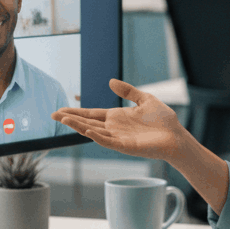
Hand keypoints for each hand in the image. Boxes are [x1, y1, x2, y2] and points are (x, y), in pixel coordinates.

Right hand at [52, 78, 190, 162]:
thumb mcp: (145, 99)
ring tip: (63, 119)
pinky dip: (96, 136)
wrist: (176, 136)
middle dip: (70, 118)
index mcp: (117, 117)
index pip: (92, 114)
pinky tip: (85, 131)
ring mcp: (118, 138)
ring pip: (93, 132)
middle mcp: (114, 128)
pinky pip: (107, 141)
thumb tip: (110, 81)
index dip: (76, 111)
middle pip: (87, 122)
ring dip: (78, 126)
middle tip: (53, 114)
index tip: (61, 109)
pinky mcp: (125, 146)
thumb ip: (128, 91)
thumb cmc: (163, 120)